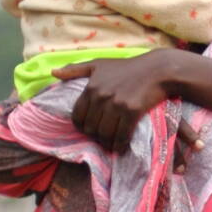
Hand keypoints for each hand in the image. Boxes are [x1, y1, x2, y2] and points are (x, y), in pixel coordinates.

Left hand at [54, 52, 195, 155]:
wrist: (158, 69)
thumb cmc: (128, 67)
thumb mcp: (100, 64)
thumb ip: (75, 69)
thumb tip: (53, 73)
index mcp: (91, 87)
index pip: (77, 117)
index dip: (82, 127)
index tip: (90, 130)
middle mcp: (101, 96)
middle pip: (91, 128)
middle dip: (95, 137)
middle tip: (103, 138)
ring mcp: (117, 104)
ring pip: (104, 134)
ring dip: (107, 143)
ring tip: (111, 144)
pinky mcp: (132, 111)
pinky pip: (121, 135)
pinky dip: (120, 145)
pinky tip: (121, 147)